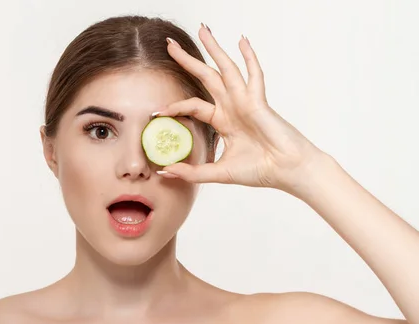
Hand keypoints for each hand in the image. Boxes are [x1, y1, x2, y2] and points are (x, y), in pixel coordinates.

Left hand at [157, 24, 325, 191]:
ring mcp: (245, 102)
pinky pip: (254, 76)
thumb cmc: (260, 171)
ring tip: (202, 30)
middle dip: (188, 60)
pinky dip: (249, 58)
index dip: (175, 107)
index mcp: (223, 122)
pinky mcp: (258, 102)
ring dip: (215, 49)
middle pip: (206, 77)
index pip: (193, 106)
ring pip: (226, 69)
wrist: (286, 172)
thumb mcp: (219, 173)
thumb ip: (193, 172)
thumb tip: (164, 172)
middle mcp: (232, 107)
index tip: (157, 111)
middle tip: (170, 44)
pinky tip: (242, 40)